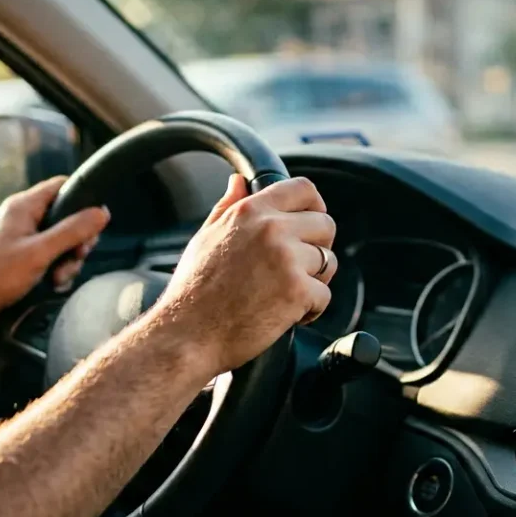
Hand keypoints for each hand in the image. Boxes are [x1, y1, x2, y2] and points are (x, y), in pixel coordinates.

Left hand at [0, 176, 110, 331]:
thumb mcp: (40, 252)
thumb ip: (73, 231)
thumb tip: (102, 213)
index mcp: (23, 206)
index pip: (62, 186)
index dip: (83, 200)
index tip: (94, 223)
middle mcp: (22, 218)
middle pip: (66, 218)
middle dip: (77, 241)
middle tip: (77, 257)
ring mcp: (20, 238)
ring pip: (60, 242)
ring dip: (67, 261)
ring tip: (58, 278)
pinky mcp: (19, 258)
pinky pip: (48, 257)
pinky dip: (55, 271)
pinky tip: (52, 285)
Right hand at [150, 175, 336, 375]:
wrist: (186, 335)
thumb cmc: (192, 291)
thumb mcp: (205, 238)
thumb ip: (227, 207)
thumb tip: (238, 181)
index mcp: (250, 212)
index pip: (304, 189)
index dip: (315, 206)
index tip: (311, 224)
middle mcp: (271, 229)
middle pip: (326, 225)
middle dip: (318, 247)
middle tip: (298, 268)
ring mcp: (287, 259)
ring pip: (329, 262)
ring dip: (314, 280)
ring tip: (286, 294)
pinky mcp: (297, 291)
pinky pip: (324, 295)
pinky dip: (310, 309)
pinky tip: (284, 314)